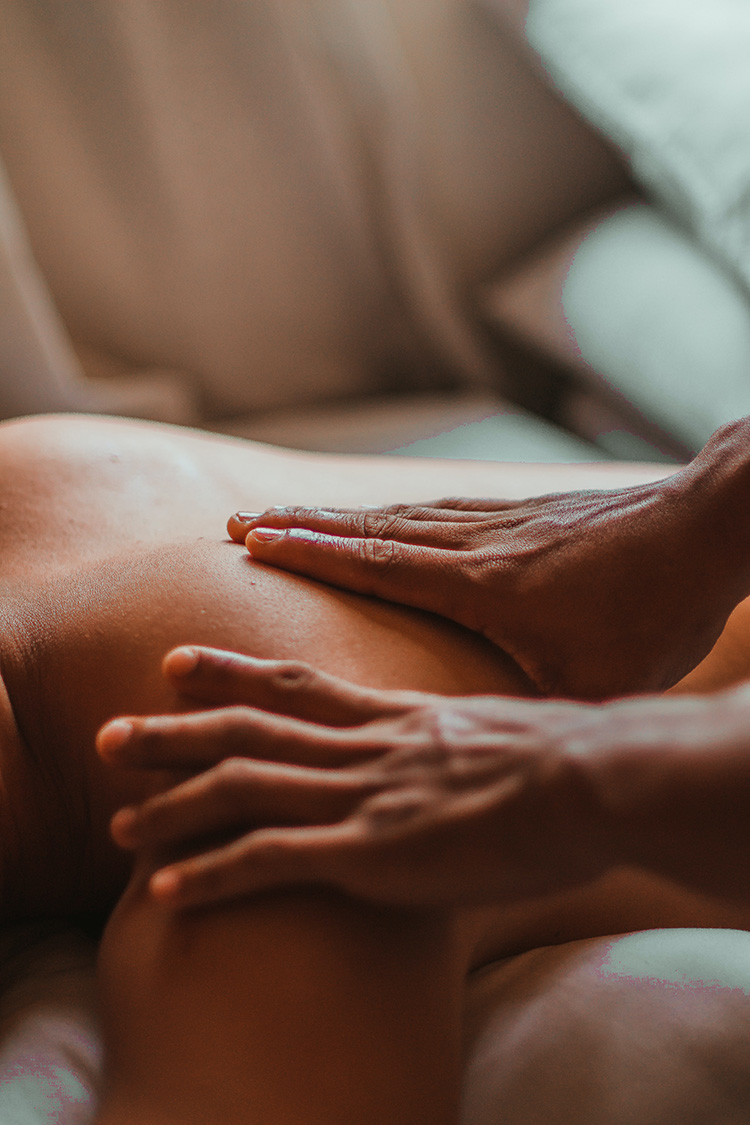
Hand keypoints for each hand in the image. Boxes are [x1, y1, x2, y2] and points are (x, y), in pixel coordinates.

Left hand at [96, 645, 618, 910]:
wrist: (590, 780)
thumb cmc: (561, 762)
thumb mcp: (494, 735)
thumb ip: (454, 741)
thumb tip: (456, 753)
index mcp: (392, 717)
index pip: (294, 682)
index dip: (230, 671)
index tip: (176, 663)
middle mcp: (363, 747)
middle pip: (249, 729)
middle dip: (173, 732)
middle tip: (110, 734)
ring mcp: (361, 795)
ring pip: (244, 788)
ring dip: (173, 805)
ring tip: (118, 825)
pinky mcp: (371, 852)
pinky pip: (273, 862)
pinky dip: (213, 875)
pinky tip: (167, 894)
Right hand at [227, 468, 734, 699]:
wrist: (706, 528)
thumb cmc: (654, 612)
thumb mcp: (594, 682)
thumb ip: (535, 716)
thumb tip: (494, 764)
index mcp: (481, 585)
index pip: (375, 563)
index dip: (308, 552)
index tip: (251, 539)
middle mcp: (477, 544)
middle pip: (372, 530)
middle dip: (301, 527)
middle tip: (242, 522)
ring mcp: (500, 522)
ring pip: (401, 515)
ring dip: (339, 517)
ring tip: (293, 515)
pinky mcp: (525, 513)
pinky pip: (440, 509)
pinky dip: (394, 513)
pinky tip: (386, 518)